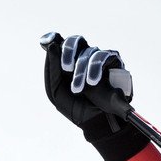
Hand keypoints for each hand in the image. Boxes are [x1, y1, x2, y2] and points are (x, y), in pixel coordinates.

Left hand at [40, 31, 147, 160]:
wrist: (96, 121)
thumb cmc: (75, 107)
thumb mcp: (56, 90)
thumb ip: (52, 69)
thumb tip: (51, 45)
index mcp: (68, 62)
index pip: (60, 43)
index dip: (53, 38)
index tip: (45, 41)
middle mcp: (83, 57)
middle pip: (76, 40)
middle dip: (69, 51)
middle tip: (66, 68)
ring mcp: (99, 58)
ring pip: (89, 51)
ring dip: (81, 71)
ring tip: (78, 89)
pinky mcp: (114, 62)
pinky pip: (104, 56)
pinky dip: (95, 69)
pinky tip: (92, 83)